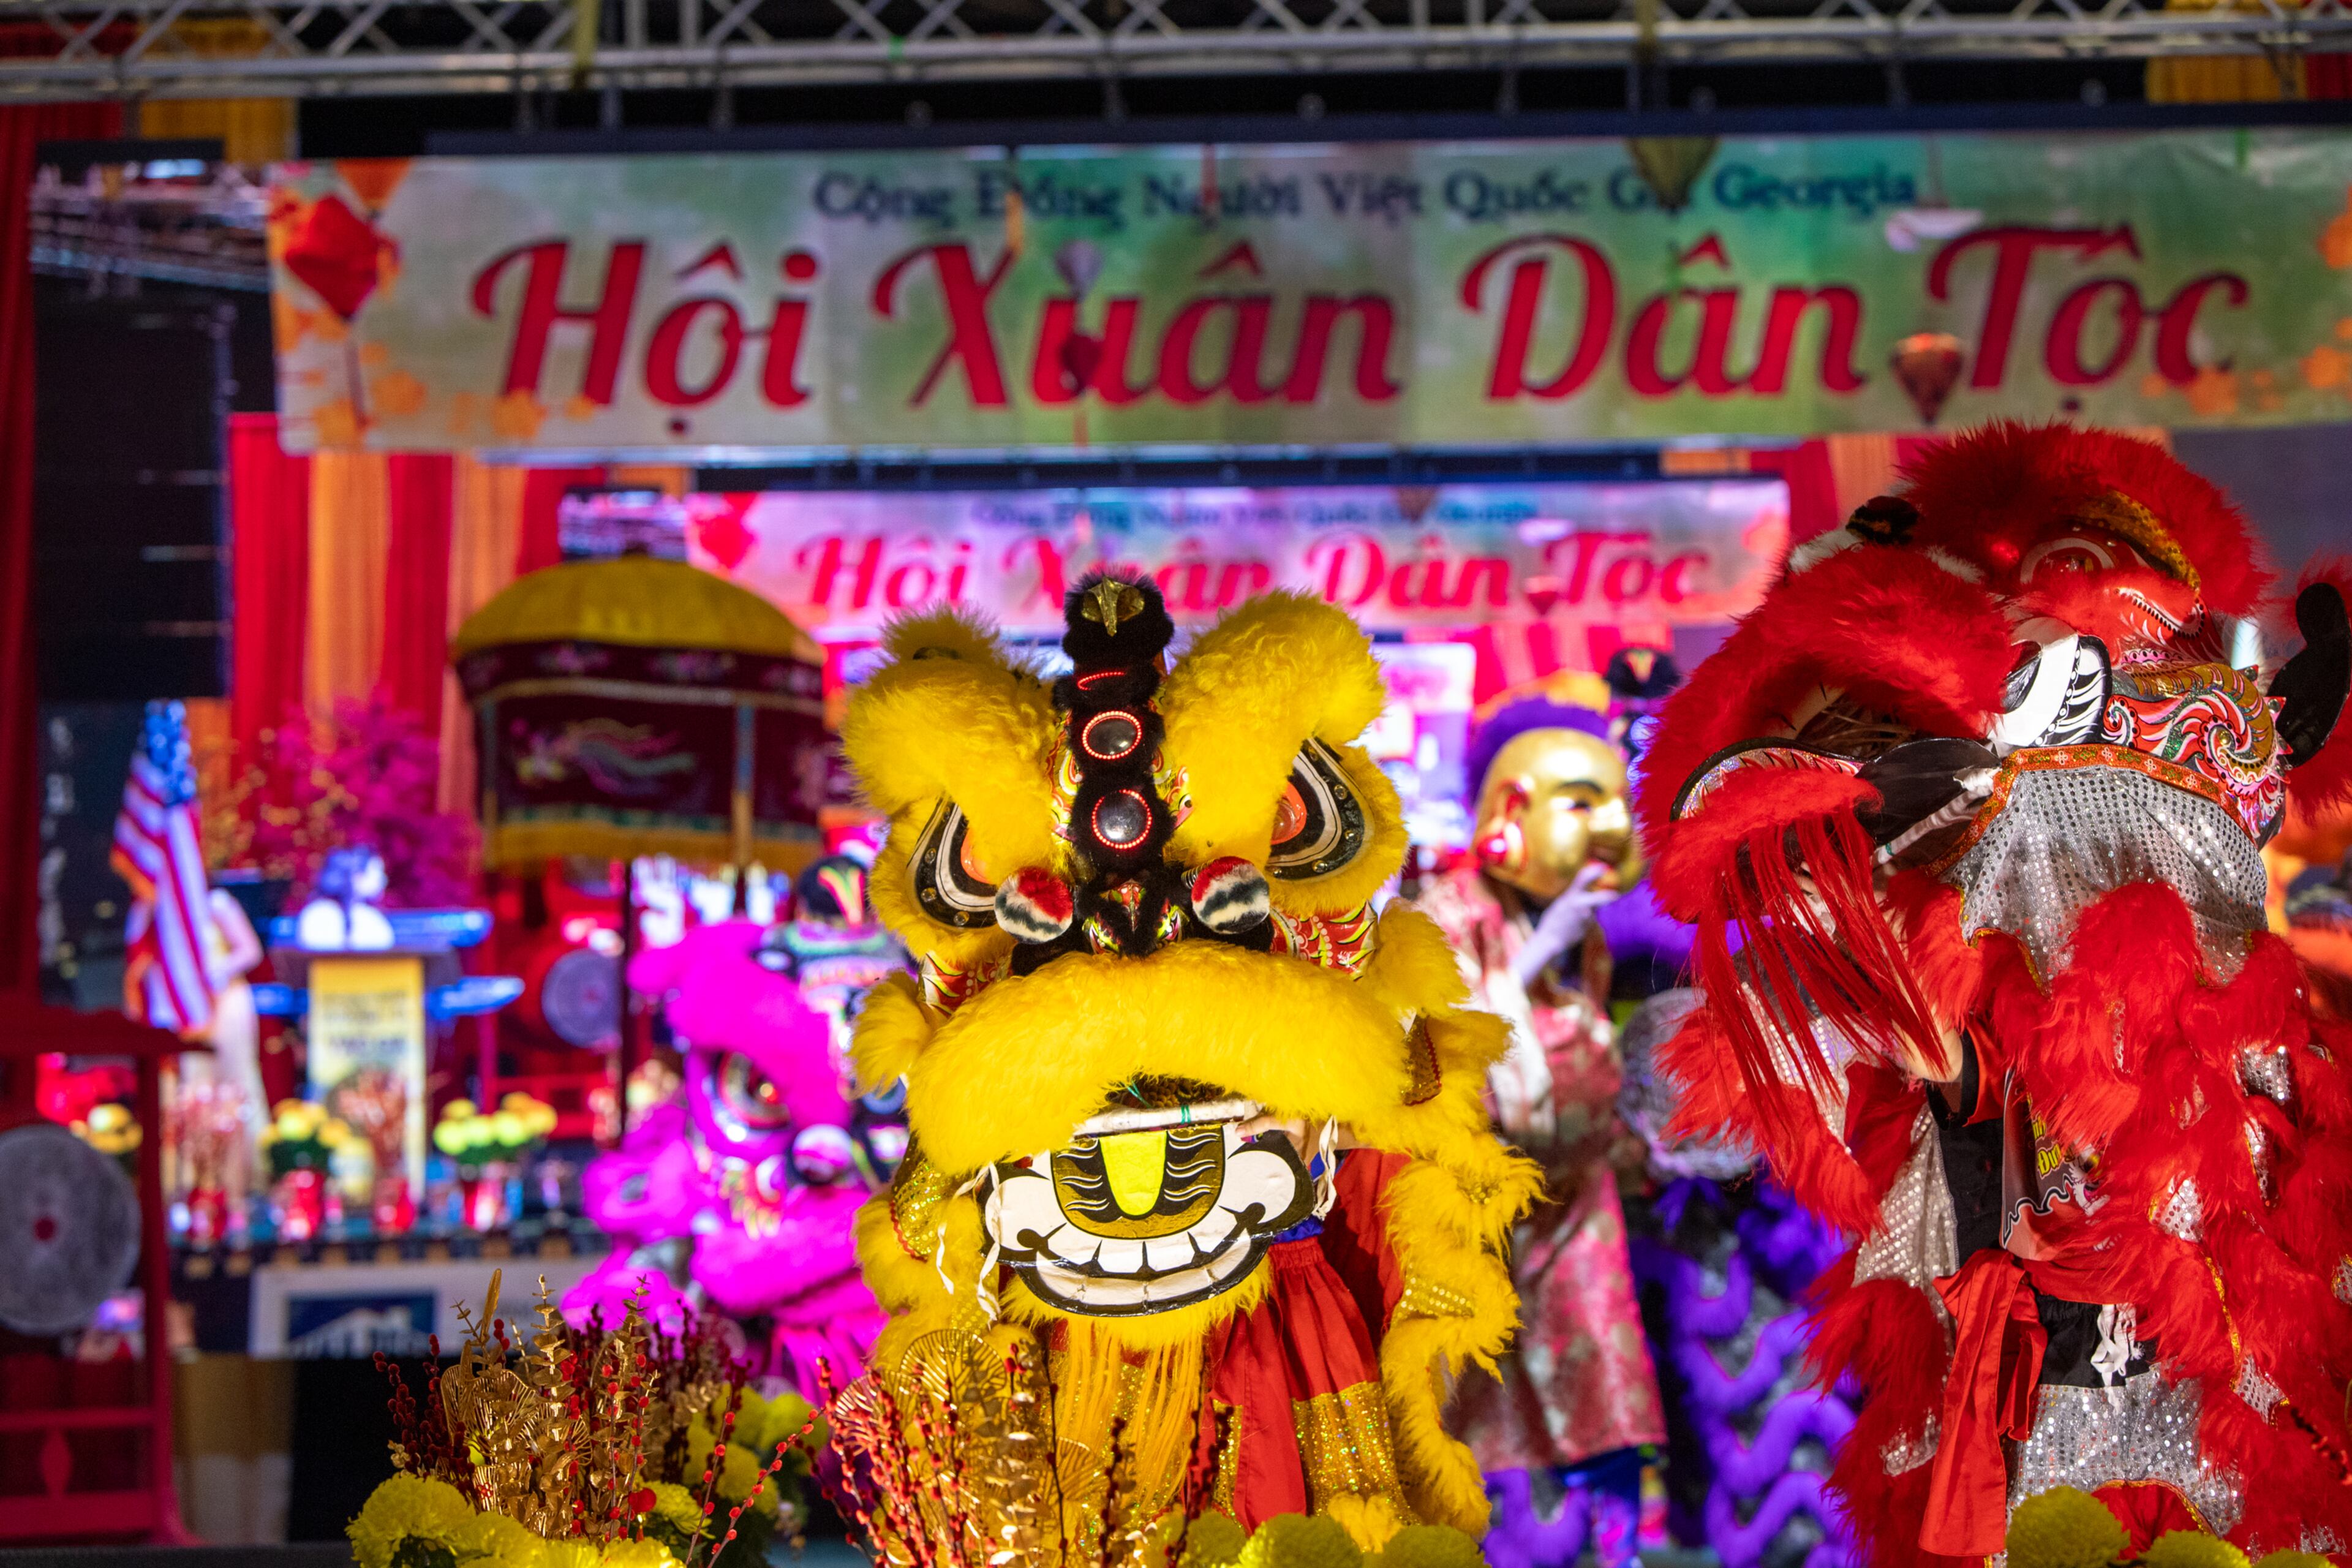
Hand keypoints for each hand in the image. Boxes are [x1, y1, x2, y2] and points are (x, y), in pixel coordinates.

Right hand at [1508, 863, 1615, 988]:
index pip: (1583, 879)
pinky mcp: (1588, 927)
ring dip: (1589, 912)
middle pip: (1600, 898)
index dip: (1594, 872)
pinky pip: (1591, 920)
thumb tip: (1583, 893)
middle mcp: (1580, 905)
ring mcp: (1585, 917)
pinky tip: (1574, 927)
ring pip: (1594, 910)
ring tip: (1573, 920)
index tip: (1602, 868)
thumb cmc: (1553, 921)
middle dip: (1607, 897)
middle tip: (1615, 896)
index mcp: (1570, 896)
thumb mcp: (1561, 904)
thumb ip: (1573, 897)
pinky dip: (1585, 922)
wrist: (1550, 939)